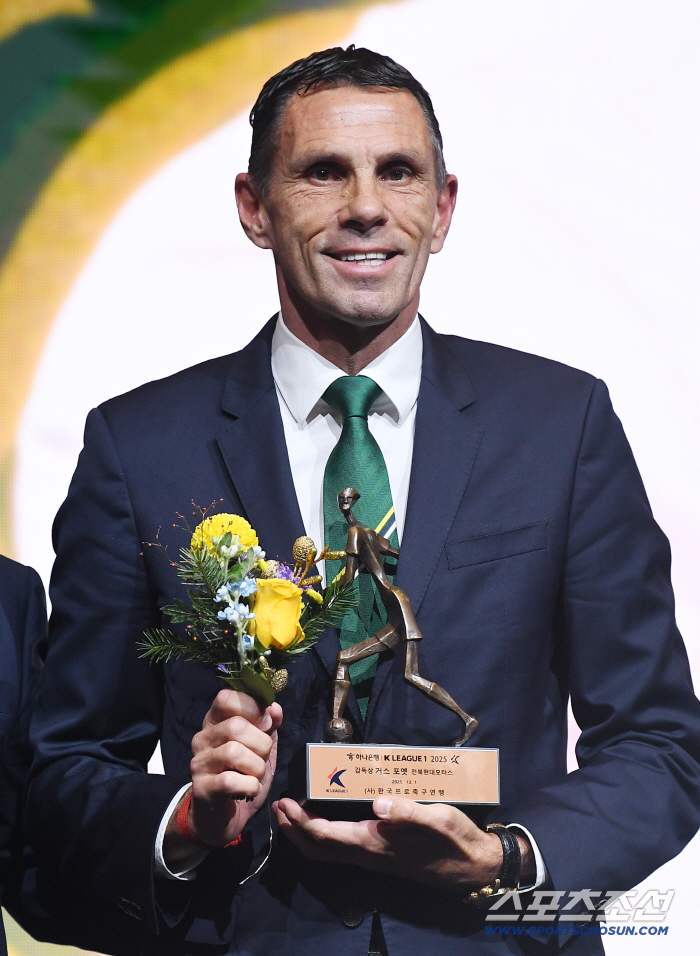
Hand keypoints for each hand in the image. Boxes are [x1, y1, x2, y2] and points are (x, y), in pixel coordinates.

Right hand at [164, 690, 281, 868]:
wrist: (224, 816)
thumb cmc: (243, 775)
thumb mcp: (260, 746)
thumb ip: (268, 724)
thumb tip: (274, 708)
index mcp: (215, 722)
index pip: (226, 698)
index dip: (252, 707)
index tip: (266, 724)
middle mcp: (202, 738)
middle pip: (236, 726)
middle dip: (261, 743)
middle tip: (263, 758)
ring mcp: (199, 763)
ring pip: (234, 752)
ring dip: (257, 767)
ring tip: (256, 775)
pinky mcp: (201, 788)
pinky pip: (231, 780)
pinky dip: (250, 786)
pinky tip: (249, 790)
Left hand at [274, 796, 533, 892]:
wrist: (474, 866)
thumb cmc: (455, 840)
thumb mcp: (438, 819)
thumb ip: (408, 811)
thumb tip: (378, 803)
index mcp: (375, 843)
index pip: (326, 836)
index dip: (301, 822)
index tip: (284, 803)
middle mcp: (369, 855)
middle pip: (319, 849)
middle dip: (294, 830)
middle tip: (277, 807)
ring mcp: (374, 858)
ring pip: (328, 852)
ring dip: (305, 834)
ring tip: (292, 812)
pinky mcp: (382, 856)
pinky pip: (341, 850)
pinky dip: (323, 837)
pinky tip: (326, 819)